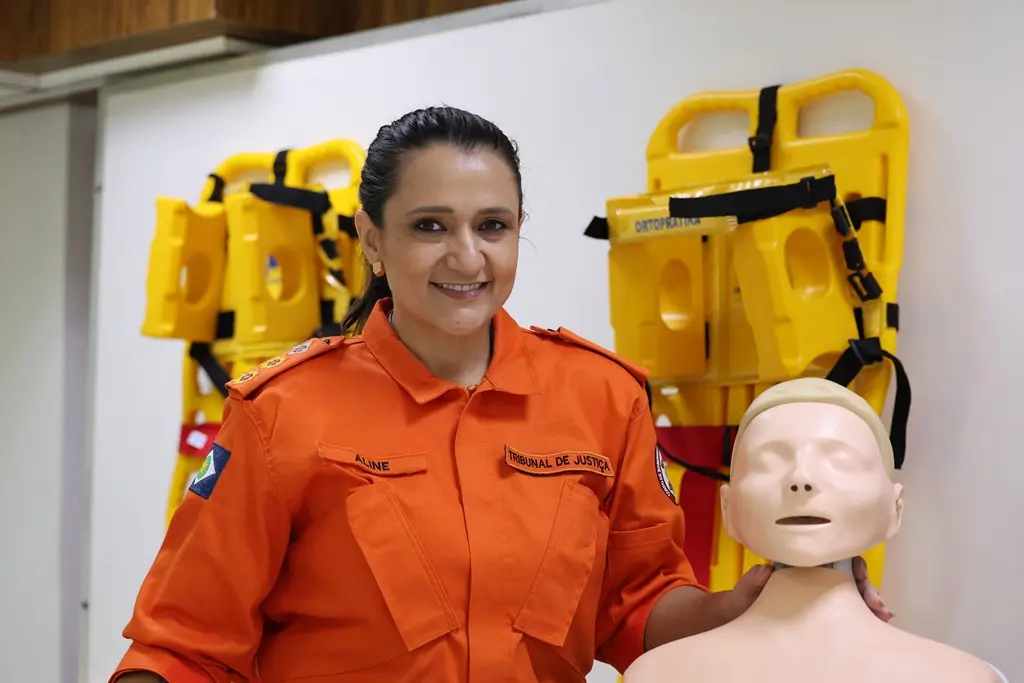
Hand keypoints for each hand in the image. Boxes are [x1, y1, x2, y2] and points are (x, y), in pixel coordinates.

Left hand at [721, 556, 894, 621]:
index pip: (830, 554)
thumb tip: (766, 570)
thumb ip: (754, 580)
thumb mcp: (747, 588)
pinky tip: (874, 622)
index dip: (848, 562)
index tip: (859, 574)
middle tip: (877, 605)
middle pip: (847, 574)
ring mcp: (819, 592)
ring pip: (851, 592)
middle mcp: (812, 575)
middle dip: (866, 587)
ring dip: (869, 601)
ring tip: (881, 615)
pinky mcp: (822, 611)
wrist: (740, 620)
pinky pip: (846, 610)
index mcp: (798, 563)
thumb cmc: (744, 600)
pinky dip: (862, 614)